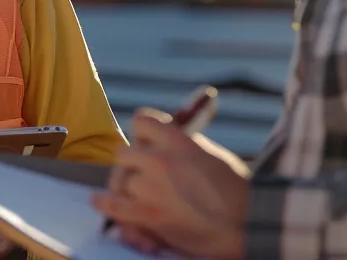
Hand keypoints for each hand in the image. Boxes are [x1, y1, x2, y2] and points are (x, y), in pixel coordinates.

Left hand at [91, 113, 251, 259]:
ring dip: (124, 188)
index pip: (141, 121)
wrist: (246, 225)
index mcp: (179, 141)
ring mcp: (151, 187)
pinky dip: (106, 204)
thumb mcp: (213, 155)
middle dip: (131, 164)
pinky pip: (112, 205)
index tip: (143, 142)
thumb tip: (168, 139)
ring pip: (118, 180)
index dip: (141, 133)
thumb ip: (184, 146)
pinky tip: (99, 201)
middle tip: (139, 175)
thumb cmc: (237, 193)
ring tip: (129, 195)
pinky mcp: (147, 214)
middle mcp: (160, 159)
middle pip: (124, 153)